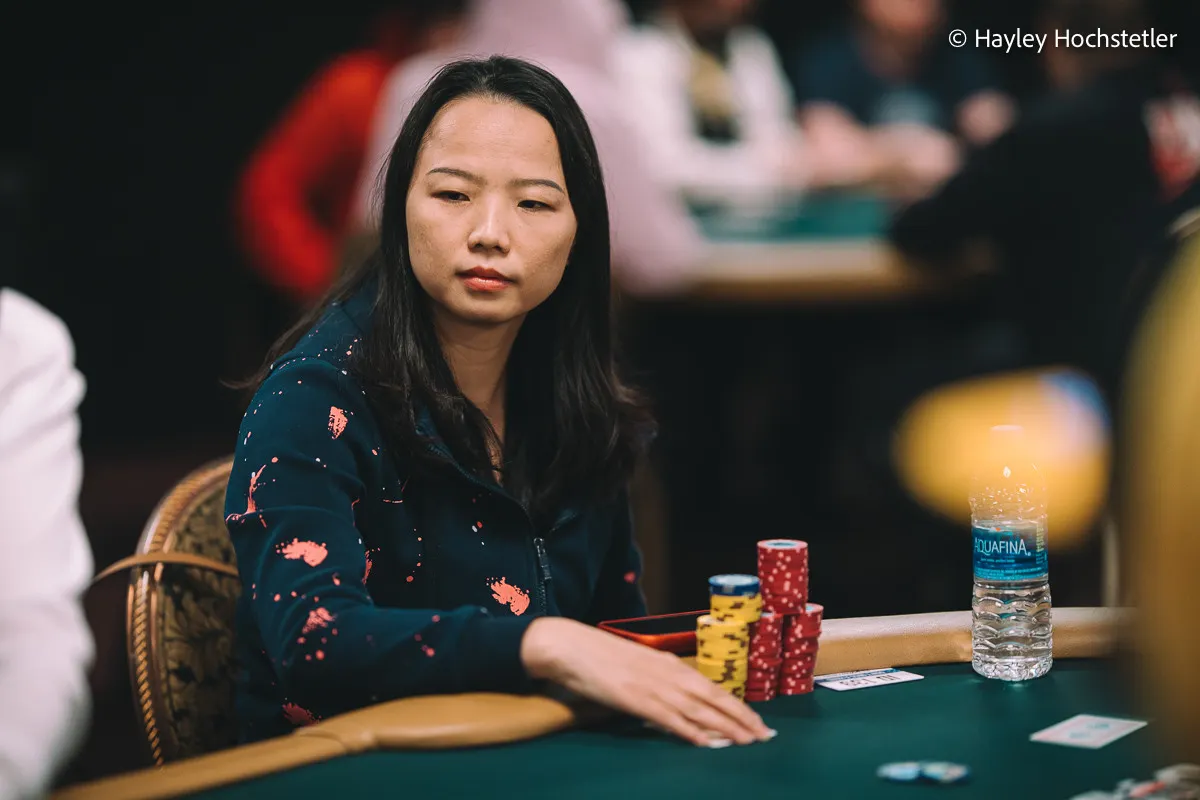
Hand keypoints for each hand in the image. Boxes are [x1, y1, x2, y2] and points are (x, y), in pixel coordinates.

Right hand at [520, 617, 773, 746]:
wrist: (571, 646)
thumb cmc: (600, 656)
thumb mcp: (638, 665)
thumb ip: (658, 680)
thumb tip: (676, 700)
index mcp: (670, 664)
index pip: (712, 687)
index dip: (737, 705)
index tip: (757, 720)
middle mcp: (669, 673)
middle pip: (714, 699)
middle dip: (742, 718)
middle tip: (766, 736)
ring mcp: (654, 687)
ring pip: (700, 710)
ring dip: (726, 728)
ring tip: (748, 742)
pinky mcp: (637, 700)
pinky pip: (670, 720)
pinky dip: (691, 732)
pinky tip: (708, 744)